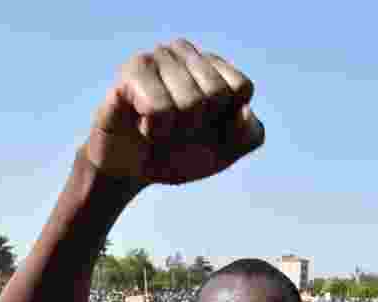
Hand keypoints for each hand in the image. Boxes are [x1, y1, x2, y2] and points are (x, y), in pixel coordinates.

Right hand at [85, 39, 263, 184]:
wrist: (129, 172)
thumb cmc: (176, 154)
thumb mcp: (223, 153)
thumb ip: (247, 136)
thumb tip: (243, 111)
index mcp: (212, 67)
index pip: (241, 87)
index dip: (227, 123)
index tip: (205, 131)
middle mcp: (186, 54)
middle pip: (217, 93)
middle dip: (199, 128)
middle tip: (177, 132)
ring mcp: (158, 58)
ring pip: (190, 102)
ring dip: (175, 133)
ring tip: (159, 129)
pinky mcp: (132, 70)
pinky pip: (159, 108)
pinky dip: (154, 131)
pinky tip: (142, 126)